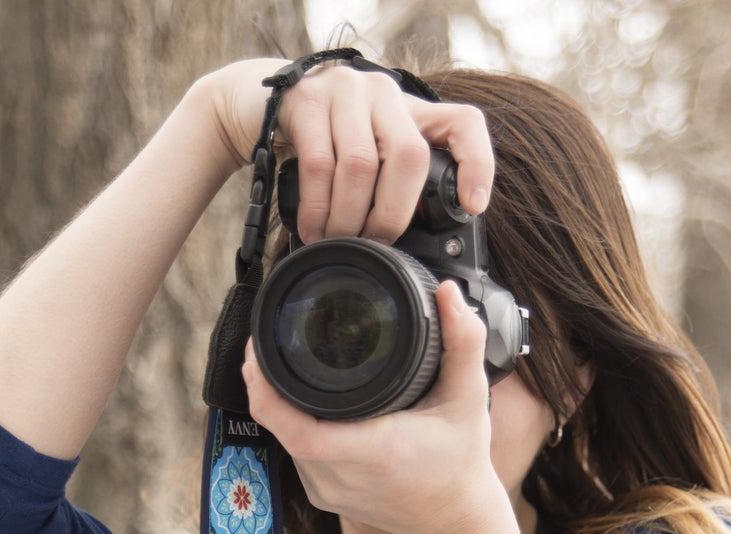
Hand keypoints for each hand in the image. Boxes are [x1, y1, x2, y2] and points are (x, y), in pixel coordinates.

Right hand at [202, 57, 494, 241]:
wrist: (253, 110)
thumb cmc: (317, 145)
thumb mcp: (362, 156)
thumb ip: (387, 183)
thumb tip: (410, 245)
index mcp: (409, 110)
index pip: (462, 124)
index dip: (476, 164)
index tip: (473, 207)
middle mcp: (383, 94)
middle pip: (408, 157)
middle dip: (392, 213)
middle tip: (374, 244)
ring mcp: (345, 91)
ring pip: (360, 165)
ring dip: (347, 218)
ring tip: (336, 242)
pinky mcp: (305, 101)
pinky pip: (318, 166)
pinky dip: (317, 209)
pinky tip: (313, 231)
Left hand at [241, 280, 502, 533]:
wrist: (452, 522)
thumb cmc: (461, 460)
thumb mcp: (469, 398)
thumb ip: (464, 342)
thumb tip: (448, 291)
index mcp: (373, 451)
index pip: (298, 429)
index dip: (267, 393)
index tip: (259, 353)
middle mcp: (341, 476)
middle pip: (280, 428)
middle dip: (263, 386)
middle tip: (262, 344)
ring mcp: (326, 490)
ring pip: (282, 440)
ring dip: (276, 406)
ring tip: (276, 365)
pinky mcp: (320, 496)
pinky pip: (292, 454)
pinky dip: (290, 426)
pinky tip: (298, 402)